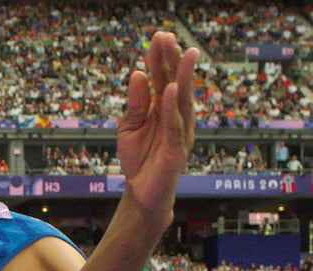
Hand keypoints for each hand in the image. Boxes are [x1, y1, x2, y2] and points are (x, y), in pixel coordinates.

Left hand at [117, 31, 198, 213]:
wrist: (141, 192)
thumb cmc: (138, 159)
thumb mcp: (129, 126)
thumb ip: (134, 103)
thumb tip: (137, 74)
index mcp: (162, 108)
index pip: (162, 78)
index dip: (160, 58)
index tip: (158, 36)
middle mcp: (174, 115)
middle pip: (174, 82)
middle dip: (172, 59)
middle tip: (168, 36)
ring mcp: (179, 131)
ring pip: (181, 99)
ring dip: (182, 75)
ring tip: (183, 52)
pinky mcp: (176, 149)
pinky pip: (174, 125)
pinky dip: (171, 107)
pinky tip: (170, 89)